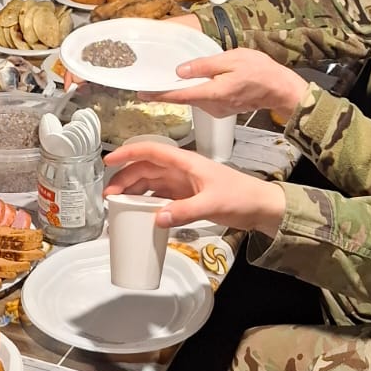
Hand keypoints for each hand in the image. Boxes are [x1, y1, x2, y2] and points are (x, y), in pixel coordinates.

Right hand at [103, 141, 286, 233]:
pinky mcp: (186, 196)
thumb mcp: (212, 204)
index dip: (129, 154)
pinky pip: (160, 195)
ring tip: (119, 203)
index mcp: (186, 162)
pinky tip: (139, 211)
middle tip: (110, 194)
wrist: (260, 206)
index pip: (151, 151)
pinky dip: (147, 201)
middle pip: (146, 168)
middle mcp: (181, 169)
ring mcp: (183, 183)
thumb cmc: (242, 196)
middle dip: (125, 178)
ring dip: (134, 190)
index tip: (110, 161)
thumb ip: (184, 211)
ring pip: (151, 182)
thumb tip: (157, 218)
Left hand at [153, 49, 309, 118]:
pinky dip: (197, 91)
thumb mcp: (232, 59)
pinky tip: (199, 81)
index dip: (159, 94)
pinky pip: (204, 99)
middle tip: (152, 81)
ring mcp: (218, 110)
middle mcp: (213, 105)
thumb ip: (205, 65)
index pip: (180, 95)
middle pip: (184, 97)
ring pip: (194, 98)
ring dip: (184, 90)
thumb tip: (181, 70)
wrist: (281, 89)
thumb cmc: (261, 72)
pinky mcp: (223, 109)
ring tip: (174, 78)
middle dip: (168, 90)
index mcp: (213, 92)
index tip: (142, 94)